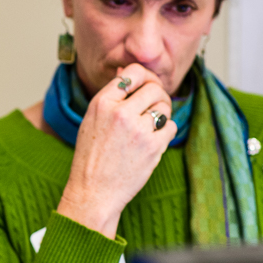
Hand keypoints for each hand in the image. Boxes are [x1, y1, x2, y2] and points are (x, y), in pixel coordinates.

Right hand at [57, 63, 176, 238]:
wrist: (93, 192)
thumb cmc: (91, 157)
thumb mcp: (92, 120)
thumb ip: (110, 96)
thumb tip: (126, 71)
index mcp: (101, 103)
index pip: (133, 72)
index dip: (144, 77)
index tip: (145, 87)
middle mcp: (120, 113)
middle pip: (154, 88)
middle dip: (157, 95)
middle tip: (153, 106)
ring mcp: (138, 130)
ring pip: (165, 106)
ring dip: (162, 112)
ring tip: (151, 124)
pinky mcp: (153, 147)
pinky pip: (171, 126)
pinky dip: (166, 131)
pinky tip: (153, 139)